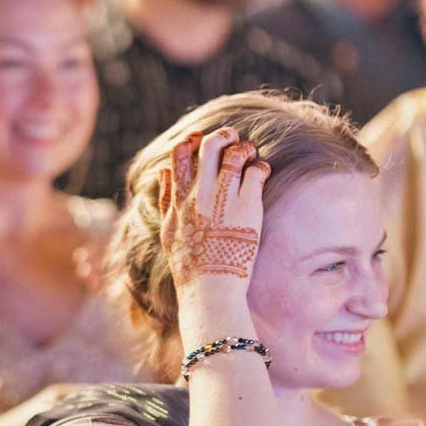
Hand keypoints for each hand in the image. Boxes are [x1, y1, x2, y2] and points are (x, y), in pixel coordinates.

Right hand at [159, 128, 268, 341]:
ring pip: (235, 153)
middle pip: (209, 146)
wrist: (209, 289)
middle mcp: (200, 194)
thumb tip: (163, 171)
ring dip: (245, 148)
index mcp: (179, 200)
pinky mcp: (247, 206)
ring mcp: (223, 199)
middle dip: (223, 136)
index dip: (191, 141)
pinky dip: (261, 166)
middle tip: (233, 139)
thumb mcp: (167, 230)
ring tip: (250, 155)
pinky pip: (256, 171)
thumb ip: (165, 198)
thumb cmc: (189, 264)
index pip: (179, 155)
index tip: (200, 140)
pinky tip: (262, 172)